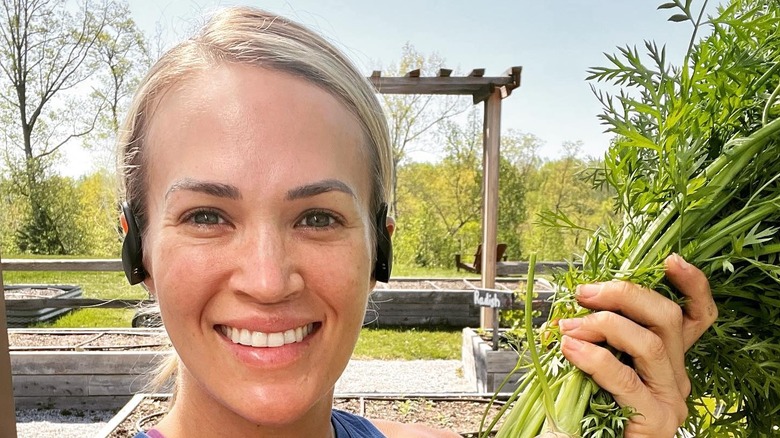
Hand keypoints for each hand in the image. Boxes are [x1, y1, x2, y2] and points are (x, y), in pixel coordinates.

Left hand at [558, 253, 715, 436]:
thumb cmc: (587, 409)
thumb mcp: (597, 361)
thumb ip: (600, 335)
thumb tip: (580, 300)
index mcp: (667, 358)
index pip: (695, 316)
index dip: (691, 285)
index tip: (671, 261)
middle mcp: (675, 376)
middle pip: (667, 318)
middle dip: (624, 295)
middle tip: (584, 293)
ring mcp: (670, 399)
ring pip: (651, 343)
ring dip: (604, 325)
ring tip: (568, 327)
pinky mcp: (655, 419)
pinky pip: (626, 377)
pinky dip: (594, 357)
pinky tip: (570, 349)